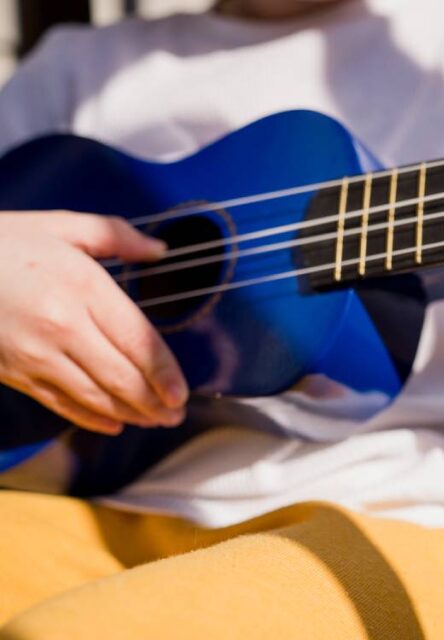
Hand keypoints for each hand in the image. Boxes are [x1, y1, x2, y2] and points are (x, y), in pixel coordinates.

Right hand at [0, 212, 187, 434]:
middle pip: (121, 377)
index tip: (182, 392)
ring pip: (94, 397)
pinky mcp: (15, 372)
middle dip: (155, 403)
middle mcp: (63, 326)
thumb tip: (159, 248)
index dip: (165, 373)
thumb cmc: (1, 243)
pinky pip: (60, 403)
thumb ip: (116, 235)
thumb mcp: (61, 226)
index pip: (137, 340)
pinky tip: (113, 424)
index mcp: (82, 287)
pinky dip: (90, 418)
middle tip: (176, 415)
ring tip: (155, 422)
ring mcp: (36, 354)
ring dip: (130, 414)